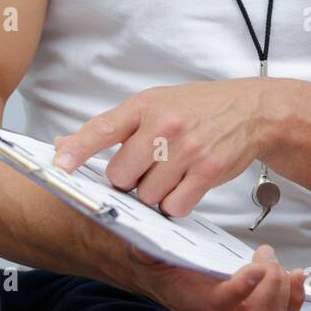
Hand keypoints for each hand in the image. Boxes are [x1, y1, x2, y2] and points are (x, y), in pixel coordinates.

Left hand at [52, 79, 274, 216]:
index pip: (103, 129)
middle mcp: (166, 125)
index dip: (77, 150)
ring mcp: (188, 149)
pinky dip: (175, 204)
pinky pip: (175, 206)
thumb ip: (111, 127)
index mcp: (147, 105)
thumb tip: (62, 146)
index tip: (59, 167)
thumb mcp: (154, 104)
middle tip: (146, 169)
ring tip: (170, 175)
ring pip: (147, 196)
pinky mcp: (208, 170)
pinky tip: (184, 186)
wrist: (251, 110)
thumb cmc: (198, 108)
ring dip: (153, 194)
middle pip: (121, 177)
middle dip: (129, 181)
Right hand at [127, 242, 307, 310]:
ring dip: (283, 287)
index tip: (256, 268)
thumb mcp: (149, 255)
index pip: (222, 305)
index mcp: (198, 305)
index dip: (242, 288)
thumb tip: (146, 242)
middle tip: (265, 254)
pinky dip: (295, 297)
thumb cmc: (165, 270)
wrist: (168, 282)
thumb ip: (149, 249)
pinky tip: (296, 276)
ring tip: (275, 262)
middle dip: (270, 280)